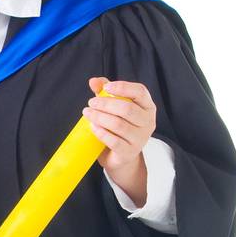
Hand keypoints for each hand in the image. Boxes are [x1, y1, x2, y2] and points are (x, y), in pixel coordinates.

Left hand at [84, 78, 156, 205]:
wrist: (122, 155)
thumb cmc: (119, 125)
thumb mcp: (114, 105)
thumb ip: (105, 91)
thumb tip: (93, 81)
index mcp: (148, 106)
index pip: (140, 92)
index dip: (123, 87)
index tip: (106, 87)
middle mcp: (148, 122)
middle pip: (127, 109)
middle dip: (106, 104)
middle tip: (91, 102)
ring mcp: (140, 138)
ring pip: (119, 125)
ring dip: (100, 117)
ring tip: (87, 113)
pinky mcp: (130, 152)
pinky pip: (114, 141)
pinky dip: (101, 132)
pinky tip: (92, 126)